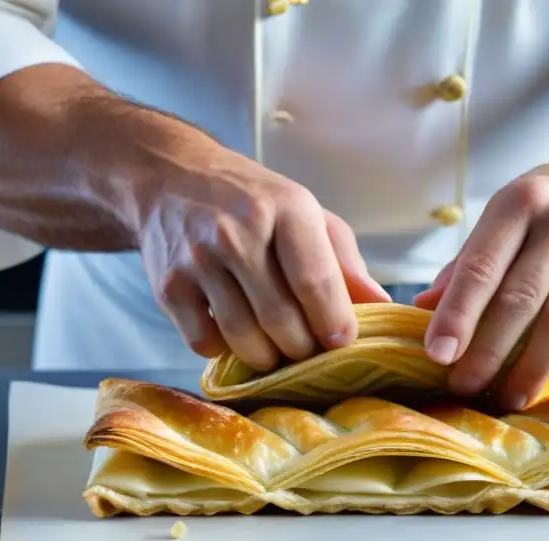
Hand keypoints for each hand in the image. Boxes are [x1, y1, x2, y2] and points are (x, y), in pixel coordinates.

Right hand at [139, 139, 390, 370]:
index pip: (315, 281)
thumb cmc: (251, 199)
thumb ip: (343, 261)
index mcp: (285, 207)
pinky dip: (224, 350)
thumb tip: (380, 306)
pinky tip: (233, 334)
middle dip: (302, 349)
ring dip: (267, 358)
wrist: (170, 175)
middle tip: (308, 352)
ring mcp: (199, 259)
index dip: (334, 323)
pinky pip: (204, 341)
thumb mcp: (304, 213)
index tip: (342, 342)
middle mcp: (239, 231)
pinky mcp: (168, 285)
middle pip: (281, 319)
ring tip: (276, 351)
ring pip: (243, 338)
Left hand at [414, 155, 548, 408]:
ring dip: (533, 364)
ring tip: (511, 397)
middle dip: (489, 350)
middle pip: (520, 297)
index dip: (457, 314)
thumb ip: (466, 264)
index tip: (438, 355)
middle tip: (466, 388)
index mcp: (518, 202)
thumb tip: (422, 309)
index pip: (480, 267)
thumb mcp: (505, 220)